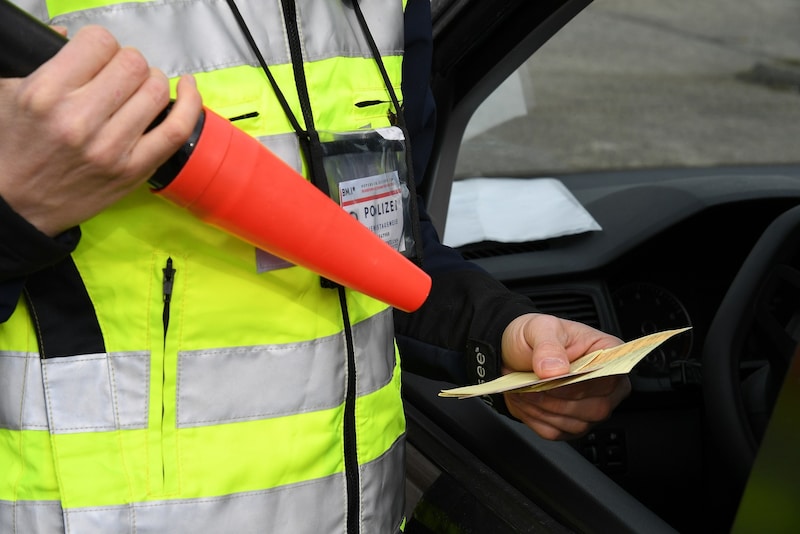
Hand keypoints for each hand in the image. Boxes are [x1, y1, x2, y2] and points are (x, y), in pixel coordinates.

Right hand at [0, 25, 201, 235]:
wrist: (17, 204)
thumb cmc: (14, 146)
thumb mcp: (8, 93)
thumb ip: (43, 60)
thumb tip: (72, 35)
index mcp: (46, 93)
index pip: (99, 43)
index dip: (102, 44)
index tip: (99, 56)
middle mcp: (80, 120)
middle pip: (133, 64)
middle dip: (129, 63)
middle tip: (119, 76)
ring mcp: (111, 147)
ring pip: (157, 90)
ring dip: (153, 81)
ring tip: (140, 89)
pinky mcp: (134, 169)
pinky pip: (177, 129)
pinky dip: (191, 104)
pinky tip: (188, 89)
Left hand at [500, 313, 631, 439]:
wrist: (514, 354)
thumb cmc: (535, 337)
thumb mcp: (539, 328)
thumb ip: (548, 346)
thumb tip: (556, 369)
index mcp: (608, 353)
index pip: (610, 377)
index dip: (582, 381)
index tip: (556, 376)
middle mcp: (606, 384)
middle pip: (596, 407)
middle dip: (558, 397)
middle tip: (533, 383)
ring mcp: (591, 408)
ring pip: (575, 423)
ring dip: (544, 408)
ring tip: (524, 390)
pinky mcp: (571, 425)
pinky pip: (556, 432)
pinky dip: (535, 418)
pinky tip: (526, 400)